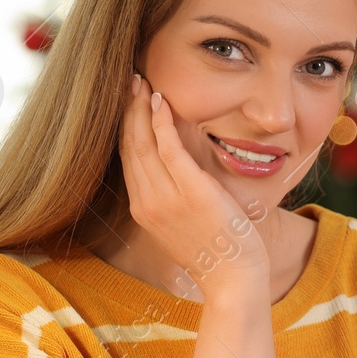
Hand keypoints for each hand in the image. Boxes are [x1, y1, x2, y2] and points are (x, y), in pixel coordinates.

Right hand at [120, 73, 269, 293]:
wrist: (232, 279)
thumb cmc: (216, 251)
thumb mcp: (185, 222)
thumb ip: (174, 196)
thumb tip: (178, 168)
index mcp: (143, 209)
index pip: (127, 158)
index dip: (124, 126)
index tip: (125, 100)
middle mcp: (146, 202)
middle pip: (128, 145)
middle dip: (126, 109)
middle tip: (128, 79)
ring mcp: (165, 198)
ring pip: (142, 143)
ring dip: (139, 108)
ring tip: (139, 80)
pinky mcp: (190, 192)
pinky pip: (168, 149)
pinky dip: (161, 123)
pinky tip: (159, 101)